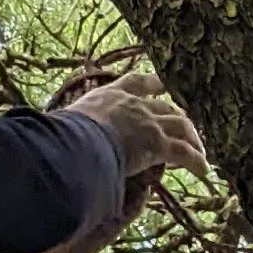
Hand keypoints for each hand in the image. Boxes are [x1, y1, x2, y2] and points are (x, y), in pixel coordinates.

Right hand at [64, 72, 208, 230]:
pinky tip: (205, 171)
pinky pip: (184, 153)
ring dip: (193, 140)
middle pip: (166, 106)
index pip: (135, 82)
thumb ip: (69, 129)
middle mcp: (134, 105)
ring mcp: (148, 123)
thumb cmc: (61, 137)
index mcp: (110, 96)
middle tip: (189, 127)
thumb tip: (47, 141)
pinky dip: (197, 161)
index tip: (164, 84)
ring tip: (201, 152)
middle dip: (180, 116)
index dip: (153, 82)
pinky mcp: (157, 144)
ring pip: (181, 127)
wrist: (74, 142)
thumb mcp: (65, 125)